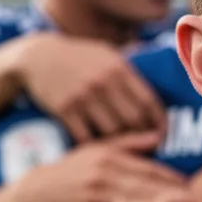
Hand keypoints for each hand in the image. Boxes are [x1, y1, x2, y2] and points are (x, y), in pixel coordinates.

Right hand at [13, 132, 190, 201]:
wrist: (30, 196)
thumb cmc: (69, 171)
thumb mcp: (95, 149)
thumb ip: (129, 142)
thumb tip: (158, 135)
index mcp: (109, 158)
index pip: (149, 169)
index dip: (173, 181)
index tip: (190, 190)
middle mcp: (104, 178)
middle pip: (148, 189)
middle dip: (174, 199)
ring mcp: (96, 200)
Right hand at [14, 33, 165, 141]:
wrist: (38, 56)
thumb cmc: (79, 56)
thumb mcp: (107, 53)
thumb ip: (129, 71)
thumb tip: (158, 88)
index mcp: (118, 68)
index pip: (148, 100)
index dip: (158, 120)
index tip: (163, 132)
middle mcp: (103, 82)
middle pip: (133, 119)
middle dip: (142, 135)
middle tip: (146, 144)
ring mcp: (83, 96)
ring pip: (112, 131)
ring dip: (121, 142)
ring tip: (126, 147)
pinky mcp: (64, 109)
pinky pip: (87, 136)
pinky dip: (96, 145)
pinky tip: (101, 148)